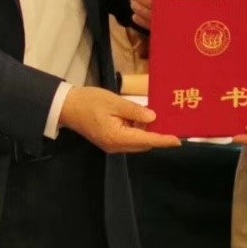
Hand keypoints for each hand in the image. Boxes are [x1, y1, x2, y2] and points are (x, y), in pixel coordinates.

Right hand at [60, 86, 180, 153]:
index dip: (163, 140)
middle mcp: (115, 146)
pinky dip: (139, 131)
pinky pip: (130, 139)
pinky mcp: (110, 140)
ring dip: (149, 133)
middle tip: (175, 125)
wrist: (67, 106)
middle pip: (143, 144)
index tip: (178, 140)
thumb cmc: (90, 101)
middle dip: (159, 137)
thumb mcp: (114, 102)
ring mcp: (112, 145)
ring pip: (137, 142)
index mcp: (116, 137)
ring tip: (163, 120)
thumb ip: (134, 111)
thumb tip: (153, 118)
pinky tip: (145, 119)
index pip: (146, 141)